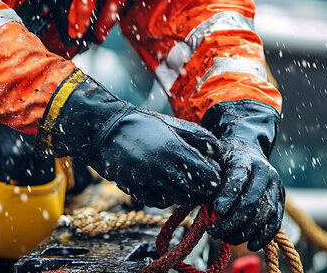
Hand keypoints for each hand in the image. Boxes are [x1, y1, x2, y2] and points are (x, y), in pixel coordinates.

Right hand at [37, 70, 221, 207]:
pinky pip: (155, 202)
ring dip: (185, 198)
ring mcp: (146, 178)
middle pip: (192, 189)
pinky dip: (165, 201)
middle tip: (205, 190)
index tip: (215, 179)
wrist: (108, 129)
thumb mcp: (172, 124)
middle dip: (201, 191)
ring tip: (189, 193)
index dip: (213, 178)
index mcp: (175, 148)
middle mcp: (162, 165)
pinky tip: (169, 194)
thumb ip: (197, 136)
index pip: (204, 172)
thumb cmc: (144, 124)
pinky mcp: (133, 187)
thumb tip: (218, 148)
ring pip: (175, 198)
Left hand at [210, 140, 284, 250]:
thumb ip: (208, 167)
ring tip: (226, 238)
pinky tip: (250, 245)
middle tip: (214, 231)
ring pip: (263, 215)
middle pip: (251, 202)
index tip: (215, 211)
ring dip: (244, 232)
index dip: (227, 196)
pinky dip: (263, 238)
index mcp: (248, 160)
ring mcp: (276, 189)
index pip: (238, 178)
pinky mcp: (281, 203)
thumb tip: (199, 182)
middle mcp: (266, 174)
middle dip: (231, 221)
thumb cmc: (227, 160)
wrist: (251, 155)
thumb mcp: (216, 156)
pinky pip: (275, 224)